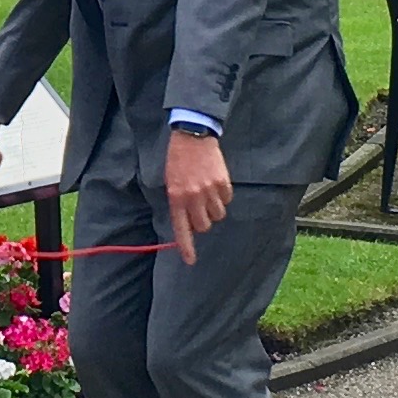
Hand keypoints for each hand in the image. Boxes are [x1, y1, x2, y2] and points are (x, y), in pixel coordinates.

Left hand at [162, 128, 231, 263]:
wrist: (193, 136)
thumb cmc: (178, 159)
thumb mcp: (170, 181)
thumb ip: (178, 202)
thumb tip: (189, 222)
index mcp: (177, 198)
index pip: (182, 229)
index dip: (187, 247)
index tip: (191, 261)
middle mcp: (193, 197)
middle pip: (204, 226)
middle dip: (202, 221)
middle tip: (198, 208)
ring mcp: (209, 190)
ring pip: (217, 215)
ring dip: (213, 208)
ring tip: (207, 192)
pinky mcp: (223, 183)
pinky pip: (227, 200)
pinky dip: (223, 196)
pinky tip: (215, 183)